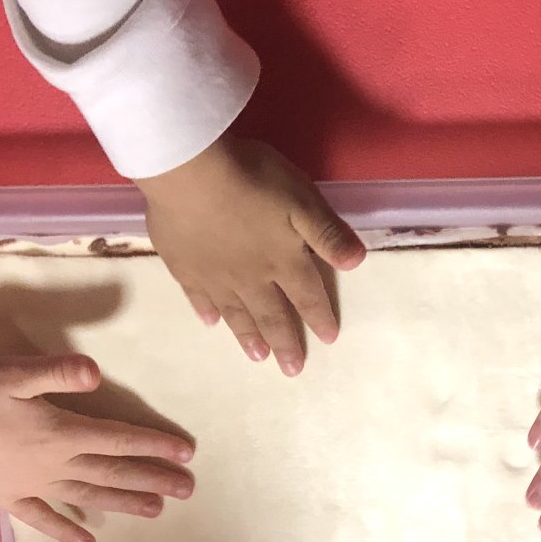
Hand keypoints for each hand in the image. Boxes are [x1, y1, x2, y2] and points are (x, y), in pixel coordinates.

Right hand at [0, 354, 195, 541]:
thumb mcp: (12, 373)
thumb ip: (57, 372)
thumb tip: (97, 373)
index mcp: (62, 432)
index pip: (118, 439)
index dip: (154, 445)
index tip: (186, 455)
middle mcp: (56, 465)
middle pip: (112, 473)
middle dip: (152, 479)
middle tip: (188, 490)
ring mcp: (34, 485)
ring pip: (89, 498)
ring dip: (123, 504)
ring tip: (155, 512)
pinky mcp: (11, 499)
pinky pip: (46, 520)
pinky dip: (68, 533)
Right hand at [135, 133, 365, 375]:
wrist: (188, 171)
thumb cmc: (252, 180)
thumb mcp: (303, 199)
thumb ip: (328, 233)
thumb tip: (357, 264)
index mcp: (283, 261)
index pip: (308, 296)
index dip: (319, 317)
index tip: (328, 340)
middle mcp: (251, 277)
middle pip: (272, 315)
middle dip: (285, 343)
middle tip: (291, 370)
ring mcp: (214, 275)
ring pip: (236, 313)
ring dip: (249, 336)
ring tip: (257, 358)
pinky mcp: (183, 265)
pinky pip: (197, 296)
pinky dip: (206, 311)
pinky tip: (210, 323)